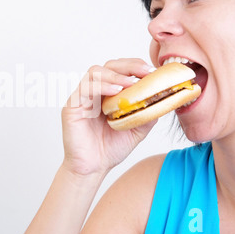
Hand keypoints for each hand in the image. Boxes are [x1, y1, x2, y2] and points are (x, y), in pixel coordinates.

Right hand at [61, 58, 156, 175]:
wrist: (94, 168)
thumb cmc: (111, 148)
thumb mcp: (137, 128)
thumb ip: (147, 112)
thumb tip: (162, 98)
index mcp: (108, 94)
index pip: (121, 70)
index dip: (136, 66)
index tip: (152, 72)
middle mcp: (94, 91)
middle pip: (109, 66)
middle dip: (129, 66)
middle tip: (145, 72)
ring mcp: (82, 97)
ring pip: (95, 72)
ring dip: (115, 75)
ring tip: (130, 83)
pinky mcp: (72, 106)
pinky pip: (85, 88)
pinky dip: (101, 86)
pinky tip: (116, 91)